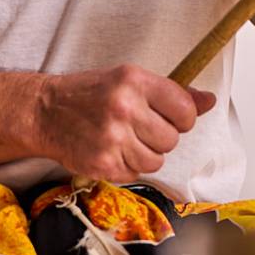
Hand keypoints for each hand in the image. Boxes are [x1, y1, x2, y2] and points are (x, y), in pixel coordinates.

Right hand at [35, 64, 216, 181]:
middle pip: (172, 139)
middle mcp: (124, 108)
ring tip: (124, 140)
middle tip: (139, 128)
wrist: (44, 112)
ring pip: (157, 161)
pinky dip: (127, 166)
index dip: (183, 118)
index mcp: (134, 81)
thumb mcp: (129, 80)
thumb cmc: (90, 94)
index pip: (185, 110)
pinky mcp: (103, 164)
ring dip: (145, 154)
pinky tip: (111, 150)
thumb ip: (172, 93)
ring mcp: (113, 138)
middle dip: (161, 137)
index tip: (171, 117)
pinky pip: (136, 174)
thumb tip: (209, 100)